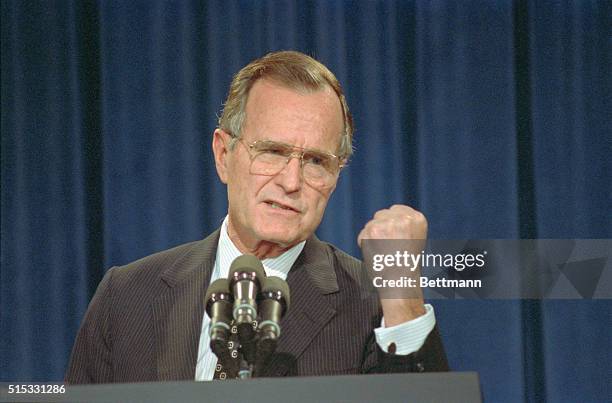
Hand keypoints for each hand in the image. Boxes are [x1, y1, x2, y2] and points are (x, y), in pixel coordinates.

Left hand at [358, 205, 427, 325]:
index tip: (393, 235)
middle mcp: (403, 219)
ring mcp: (387, 224)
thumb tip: (388, 217)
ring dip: (372, 236)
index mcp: (417, 219)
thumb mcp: (415, 239)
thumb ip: (404, 225)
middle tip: (386, 246)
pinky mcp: (372, 231)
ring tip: (382, 252)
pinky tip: (375, 254)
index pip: (397, 209)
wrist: (400, 282)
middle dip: (381, 227)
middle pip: (382, 214)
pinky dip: (364, 244)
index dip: (392, 222)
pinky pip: (362, 234)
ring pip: (371, 223)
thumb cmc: (407, 266)